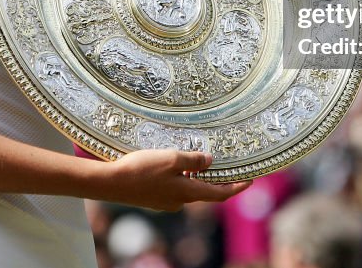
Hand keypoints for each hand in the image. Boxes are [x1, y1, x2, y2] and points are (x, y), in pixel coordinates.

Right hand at [97, 149, 250, 210]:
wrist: (111, 183)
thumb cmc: (141, 170)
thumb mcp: (171, 159)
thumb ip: (193, 160)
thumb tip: (211, 161)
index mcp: (187, 192)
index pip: (220, 194)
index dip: (236, 187)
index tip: (250, 180)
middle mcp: (179, 201)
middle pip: (206, 192)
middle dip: (218, 180)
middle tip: (228, 166)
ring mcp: (165, 201)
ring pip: (189, 188)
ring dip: (198, 177)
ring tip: (201, 160)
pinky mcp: (154, 198)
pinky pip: (174, 188)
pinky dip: (182, 177)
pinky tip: (175, 165)